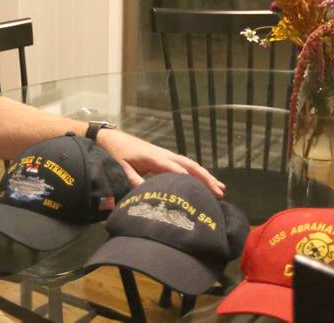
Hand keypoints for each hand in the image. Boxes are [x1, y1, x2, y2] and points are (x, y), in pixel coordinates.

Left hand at [97, 129, 225, 197]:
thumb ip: (133, 180)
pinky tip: (205, 182)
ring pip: (189, 164)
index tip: (199, 190)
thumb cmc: (116, 154)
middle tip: (219, 191)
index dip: (186, 178)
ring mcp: (165, 155)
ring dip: (205, 175)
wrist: (112, 139)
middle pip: (188, 165)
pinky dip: (196, 173)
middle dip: (204, 177)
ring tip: (220, 188)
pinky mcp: (164, 157)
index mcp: (153, 157)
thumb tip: (148, 194)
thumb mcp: (121, 168)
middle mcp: (163, 154)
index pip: (173, 168)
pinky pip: (184, 165)